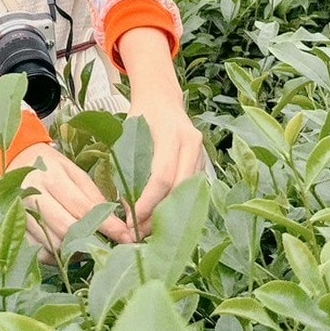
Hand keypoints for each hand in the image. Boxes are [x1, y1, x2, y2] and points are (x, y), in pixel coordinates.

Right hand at [8, 143, 133, 257]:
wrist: (16, 162)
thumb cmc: (51, 167)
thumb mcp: (73, 172)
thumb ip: (92, 195)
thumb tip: (116, 223)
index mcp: (52, 178)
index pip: (84, 208)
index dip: (107, 225)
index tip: (125, 237)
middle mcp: (34, 196)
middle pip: (66, 229)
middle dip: (90, 241)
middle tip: (107, 247)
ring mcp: (20, 214)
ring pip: (52, 244)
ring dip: (73, 251)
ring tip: (86, 246)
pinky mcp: (15, 229)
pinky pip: (38, 251)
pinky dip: (55, 255)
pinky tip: (64, 248)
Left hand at [124, 84, 205, 238]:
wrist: (162, 97)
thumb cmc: (140, 115)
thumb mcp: (126, 134)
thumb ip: (126, 167)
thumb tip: (125, 206)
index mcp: (172, 134)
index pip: (162, 177)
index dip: (146, 202)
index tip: (130, 219)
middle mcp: (192, 143)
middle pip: (179, 189)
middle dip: (158, 215)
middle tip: (138, 233)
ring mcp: (202, 152)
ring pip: (188, 192)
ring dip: (168, 213)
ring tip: (146, 229)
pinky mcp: (204, 161)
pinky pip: (192, 189)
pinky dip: (177, 205)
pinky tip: (160, 216)